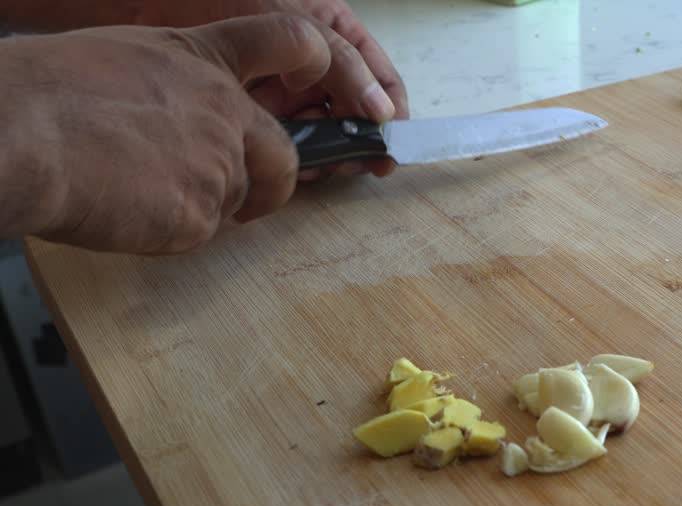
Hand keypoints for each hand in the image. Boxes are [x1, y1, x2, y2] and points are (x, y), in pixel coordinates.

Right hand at [11, 15, 331, 253]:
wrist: (22, 132)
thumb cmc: (50, 91)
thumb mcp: (121, 56)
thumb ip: (170, 86)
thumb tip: (173, 119)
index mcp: (204, 62)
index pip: (288, 39)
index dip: (312, 57)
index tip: (316, 71)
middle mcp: (225, 112)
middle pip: (282, 157)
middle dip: (273, 186)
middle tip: (255, 201)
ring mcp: (219, 167)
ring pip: (230, 201)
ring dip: (197, 206)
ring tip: (134, 190)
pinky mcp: (201, 217)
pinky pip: (197, 234)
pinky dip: (167, 233)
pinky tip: (124, 210)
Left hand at [137, 0, 406, 177]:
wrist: (140, 3)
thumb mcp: (297, 19)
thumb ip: (345, 63)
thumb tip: (383, 114)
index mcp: (332, 31)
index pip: (380, 78)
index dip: (390, 113)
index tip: (388, 146)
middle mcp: (311, 62)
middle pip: (352, 110)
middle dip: (357, 138)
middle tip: (354, 163)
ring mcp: (282, 86)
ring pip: (320, 129)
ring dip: (327, 150)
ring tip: (321, 163)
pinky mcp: (252, 110)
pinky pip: (284, 139)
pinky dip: (292, 155)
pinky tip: (291, 163)